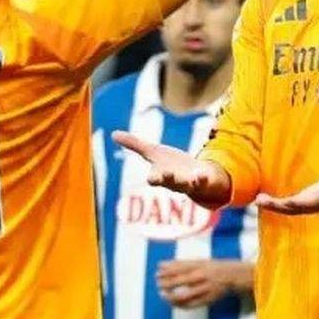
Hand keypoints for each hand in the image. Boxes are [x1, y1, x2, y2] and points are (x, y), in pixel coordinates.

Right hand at [111, 131, 230, 207]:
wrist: (199, 180)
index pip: (156, 177)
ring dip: (188, 182)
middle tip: (162, 180)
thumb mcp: (154, 153)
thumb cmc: (172, 167)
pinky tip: (202, 172)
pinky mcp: (205, 180)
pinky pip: (205, 180)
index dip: (154, 178)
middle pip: (169, 182)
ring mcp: (191, 182)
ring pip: (187, 184)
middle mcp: (175, 181)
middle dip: (166, 180)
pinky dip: (203, 177)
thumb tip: (113, 134)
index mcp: (162, 175)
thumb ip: (135, 145)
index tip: (151, 179)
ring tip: (192, 178)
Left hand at [157, 259, 251, 307]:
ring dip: (171, 296)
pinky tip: (172, 302)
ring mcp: (205, 289)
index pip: (180, 268)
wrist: (232, 277)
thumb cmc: (211, 267)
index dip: (167, 271)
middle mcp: (203, 277)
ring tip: (162, 294)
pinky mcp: (207, 300)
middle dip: (167, 283)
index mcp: (200, 266)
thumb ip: (179, 263)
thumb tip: (160, 264)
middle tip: (159, 283)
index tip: (157, 272)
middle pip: (181, 281)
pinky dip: (180, 305)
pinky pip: (191, 305)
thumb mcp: (198, 261)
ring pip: (185, 296)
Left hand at [255, 155, 318, 214]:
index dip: (292, 204)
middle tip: (259, 200)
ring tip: (257, 199)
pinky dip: (274, 202)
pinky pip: (285, 203)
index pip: (303, 204)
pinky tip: (261, 197)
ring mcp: (305, 203)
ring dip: (272, 205)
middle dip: (276, 206)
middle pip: (291, 209)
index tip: (283, 202)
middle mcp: (311, 204)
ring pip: (286, 207)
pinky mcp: (301, 199)